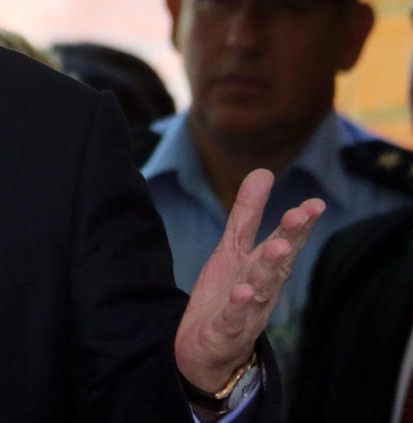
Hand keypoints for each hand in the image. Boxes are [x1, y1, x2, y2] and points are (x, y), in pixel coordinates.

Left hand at [173, 168, 324, 390]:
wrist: (207, 351)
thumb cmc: (228, 294)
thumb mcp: (233, 249)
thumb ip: (247, 213)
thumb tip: (264, 171)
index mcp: (264, 268)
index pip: (285, 242)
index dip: (298, 224)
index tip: (314, 203)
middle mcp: (261, 289)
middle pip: (277, 263)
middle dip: (289, 239)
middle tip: (300, 215)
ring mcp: (246, 312)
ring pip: (260, 289)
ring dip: (268, 270)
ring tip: (276, 247)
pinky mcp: (225, 332)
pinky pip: (233, 319)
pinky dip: (238, 307)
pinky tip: (242, 293)